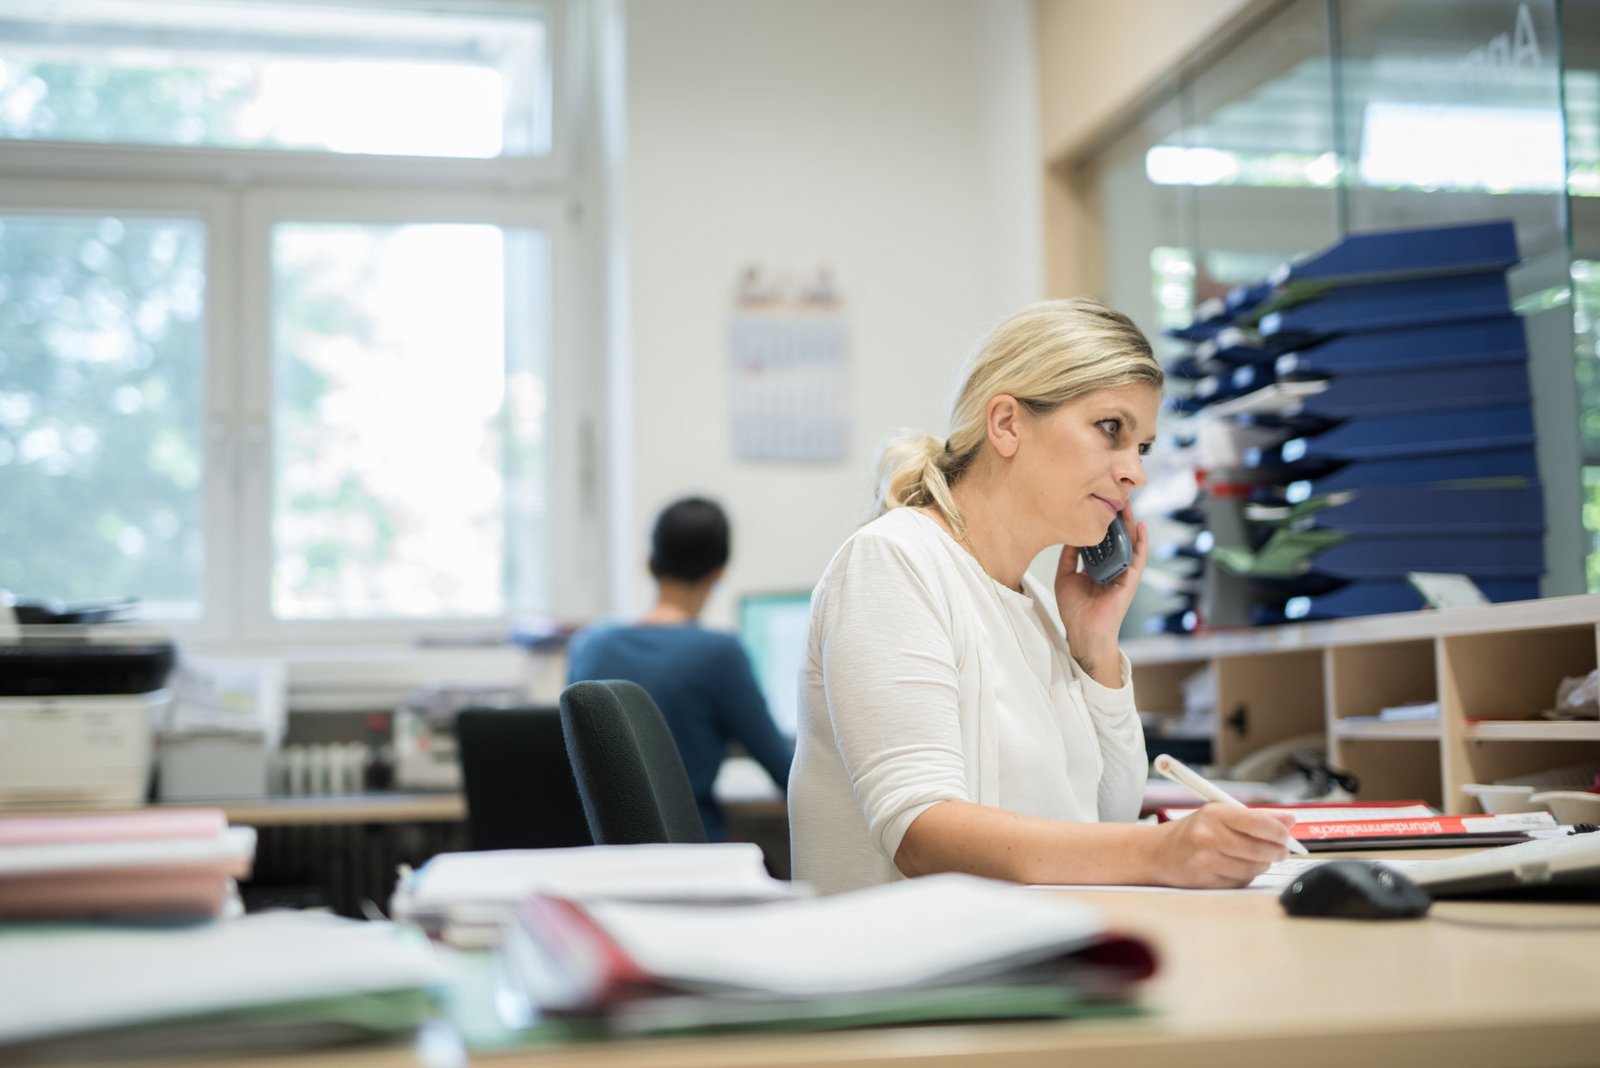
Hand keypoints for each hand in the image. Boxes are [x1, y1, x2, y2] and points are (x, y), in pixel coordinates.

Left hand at [1056, 500, 1147, 683]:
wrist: (1083, 632)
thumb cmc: (1075, 610)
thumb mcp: (1066, 576)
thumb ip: (1069, 556)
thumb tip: (1068, 534)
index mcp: (1097, 566)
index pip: (1102, 539)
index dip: (1102, 522)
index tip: (1098, 503)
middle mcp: (1112, 567)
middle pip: (1117, 538)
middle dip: (1117, 518)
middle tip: (1114, 496)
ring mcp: (1123, 573)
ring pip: (1129, 543)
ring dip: (1130, 523)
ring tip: (1128, 504)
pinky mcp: (1130, 580)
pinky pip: (1138, 558)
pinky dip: (1142, 542)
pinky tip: (1141, 526)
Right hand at [1147, 803, 1297, 888]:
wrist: (1156, 852)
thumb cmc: (1192, 831)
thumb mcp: (1219, 815)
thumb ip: (1255, 817)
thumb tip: (1290, 820)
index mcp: (1214, 813)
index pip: (1259, 823)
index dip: (1279, 832)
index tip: (1286, 835)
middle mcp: (1209, 835)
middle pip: (1260, 849)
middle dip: (1276, 852)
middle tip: (1280, 851)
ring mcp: (1206, 860)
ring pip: (1253, 868)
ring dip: (1262, 865)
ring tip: (1258, 858)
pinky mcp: (1205, 880)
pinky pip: (1240, 881)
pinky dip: (1246, 875)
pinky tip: (1238, 867)